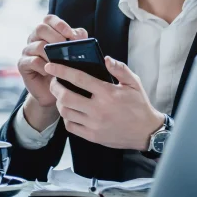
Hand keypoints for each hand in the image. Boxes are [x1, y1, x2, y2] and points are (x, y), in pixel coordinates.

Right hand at [18, 15, 87, 106]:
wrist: (56, 92)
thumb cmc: (66, 70)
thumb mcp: (75, 53)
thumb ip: (77, 41)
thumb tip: (77, 35)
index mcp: (47, 33)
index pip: (48, 19)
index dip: (59, 24)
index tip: (70, 34)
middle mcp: (34, 39)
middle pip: (40, 28)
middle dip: (56, 37)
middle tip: (66, 49)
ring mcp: (27, 51)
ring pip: (38, 46)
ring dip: (52, 55)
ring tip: (61, 64)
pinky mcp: (22, 64)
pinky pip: (34, 61)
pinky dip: (45, 67)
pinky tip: (51, 73)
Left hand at [45, 57, 164, 149]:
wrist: (147, 132)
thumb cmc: (139, 106)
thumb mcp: (134, 83)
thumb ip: (120, 69)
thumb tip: (106, 59)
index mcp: (107, 93)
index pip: (78, 78)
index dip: (61, 70)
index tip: (50, 66)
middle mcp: (99, 109)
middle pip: (65, 97)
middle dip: (55, 87)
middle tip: (54, 82)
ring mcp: (94, 124)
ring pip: (65, 112)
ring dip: (59, 102)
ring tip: (61, 96)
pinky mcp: (92, 136)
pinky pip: (70, 126)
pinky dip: (66, 117)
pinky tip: (70, 111)